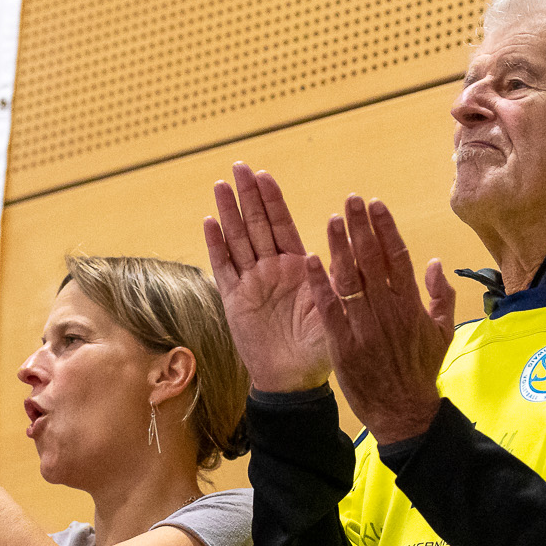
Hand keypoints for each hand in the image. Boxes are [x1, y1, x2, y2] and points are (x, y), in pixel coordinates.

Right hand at [204, 163, 331, 391]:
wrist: (293, 379)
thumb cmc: (318, 348)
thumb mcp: (331, 310)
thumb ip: (331, 280)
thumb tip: (335, 248)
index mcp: (296, 267)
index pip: (282, 225)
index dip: (272, 200)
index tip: (264, 174)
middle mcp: (271, 269)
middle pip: (256, 224)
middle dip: (248, 195)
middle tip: (239, 166)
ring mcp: (250, 282)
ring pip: (237, 240)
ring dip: (228, 212)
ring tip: (221, 185)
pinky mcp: (233, 300)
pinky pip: (223, 268)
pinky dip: (216, 245)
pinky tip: (209, 222)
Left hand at [305, 194, 453, 444]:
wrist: (403, 411)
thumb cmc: (421, 370)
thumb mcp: (443, 332)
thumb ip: (440, 295)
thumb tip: (435, 262)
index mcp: (411, 305)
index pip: (398, 257)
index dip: (385, 229)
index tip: (375, 205)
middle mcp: (388, 311)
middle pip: (372, 260)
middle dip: (361, 227)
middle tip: (351, 200)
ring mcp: (364, 327)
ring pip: (350, 279)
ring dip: (339, 247)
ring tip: (332, 220)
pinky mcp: (343, 344)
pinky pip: (329, 308)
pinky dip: (320, 284)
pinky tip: (310, 259)